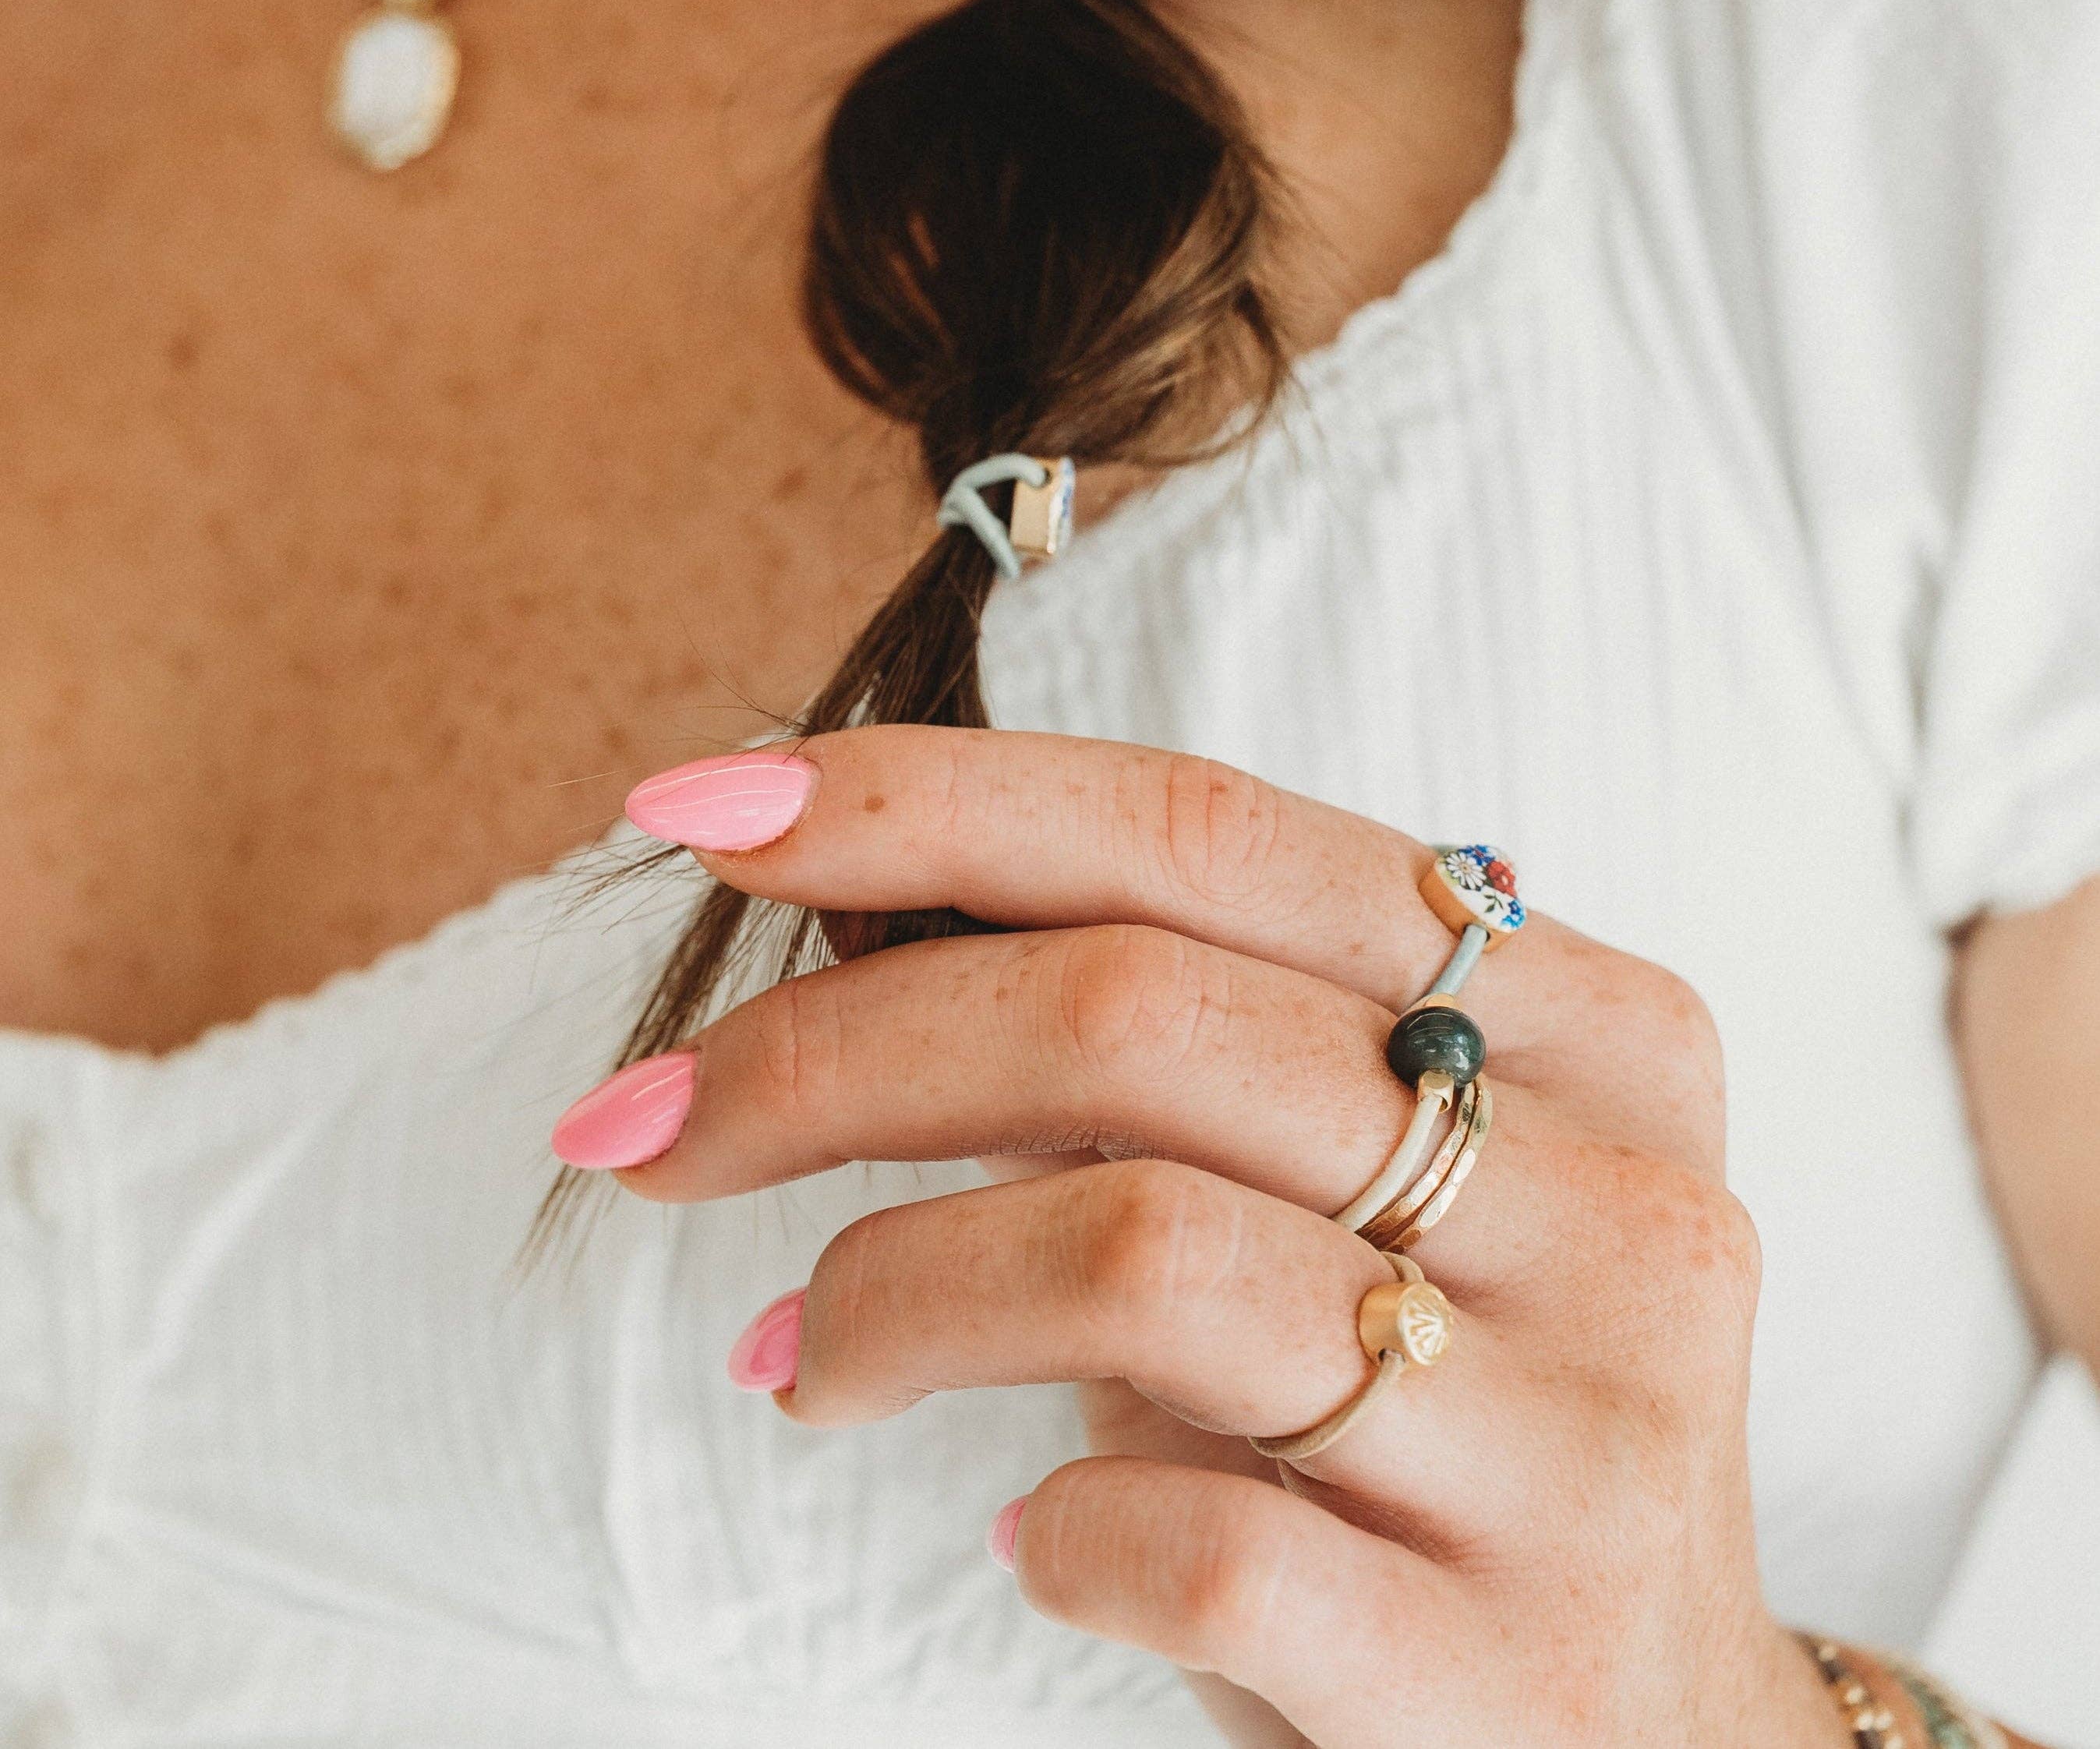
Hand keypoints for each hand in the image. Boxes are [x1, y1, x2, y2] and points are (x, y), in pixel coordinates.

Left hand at [567, 728, 1848, 1748]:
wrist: (1655, 1741)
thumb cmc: (1428, 1404)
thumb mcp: (1321, 1185)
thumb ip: (1140, 1036)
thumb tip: (840, 904)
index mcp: (1586, 1019)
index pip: (1201, 829)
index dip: (927, 797)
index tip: (696, 809)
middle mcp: (1621, 1194)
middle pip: (1132, 1015)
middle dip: (828, 1052)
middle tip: (646, 1126)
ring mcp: (1589, 1433)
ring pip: (1134, 1253)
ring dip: (886, 1294)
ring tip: (804, 1360)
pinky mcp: (1522, 1665)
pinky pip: (1188, 1540)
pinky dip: (1043, 1530)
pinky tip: (1026, 1541)